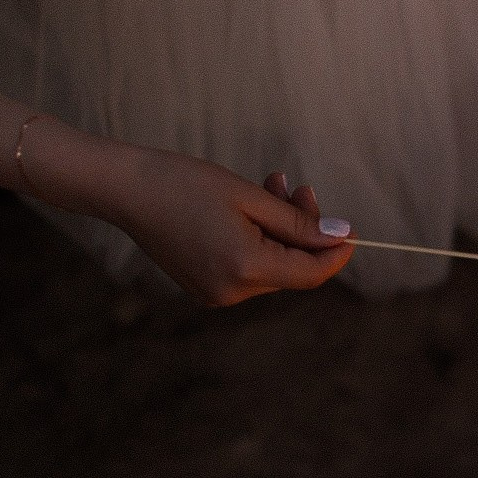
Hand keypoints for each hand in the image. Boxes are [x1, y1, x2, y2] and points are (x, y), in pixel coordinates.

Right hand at [93, 146, 353, 304]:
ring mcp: (215, 294)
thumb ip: (298, 223)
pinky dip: (258, 238)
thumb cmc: (185, 184)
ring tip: (273, 184)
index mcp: (245, 270)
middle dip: (304, 229)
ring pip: (272, 265)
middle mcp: (231, 292)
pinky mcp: (204, 286)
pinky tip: (251, 205)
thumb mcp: (250, 198)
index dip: (336, 253)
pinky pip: (248, 266)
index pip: (311, 274)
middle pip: (292, 268)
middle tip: (300, 187)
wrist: (126, 189)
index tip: (351, 228)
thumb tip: (340, 238)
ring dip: (280, 228)